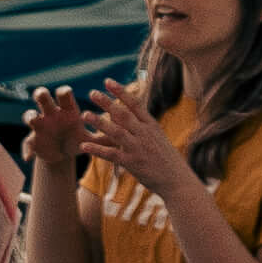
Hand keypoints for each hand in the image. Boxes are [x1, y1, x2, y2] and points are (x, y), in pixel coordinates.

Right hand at [23, 85, 99, 177]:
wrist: (61, 155)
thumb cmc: (76, 140)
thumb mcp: (89, 139)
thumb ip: (104, 137)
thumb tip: (127, 134)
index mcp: (66, 110)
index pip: (63, 95)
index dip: (63, 92)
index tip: (66, 92)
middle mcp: (50, 114)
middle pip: (42, 97)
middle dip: (41, 94)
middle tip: (42, 95)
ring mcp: (40, 126)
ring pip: (29, 115)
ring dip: (30, 116)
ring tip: (34, 119)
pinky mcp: (33, 140)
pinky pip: (27, 144)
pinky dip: (27, 150)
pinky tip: (29, 158)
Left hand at [80, 81, 191, 205]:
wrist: (177, 181)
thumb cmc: (166, 160)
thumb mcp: (158, 139)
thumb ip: (141, 127)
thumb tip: (123, 113)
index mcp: (151, 126)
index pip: (135, 104)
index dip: (120, 92)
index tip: (108, 81)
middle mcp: (145, 134)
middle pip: (123, 114)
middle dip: (107, 103)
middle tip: (92, 93)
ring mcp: (138, 148)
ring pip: (116, 132)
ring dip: (99, 122)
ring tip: (85, 114)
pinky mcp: (132, 163)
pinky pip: (111, 154)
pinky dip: (97, 149)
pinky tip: (84, 145)